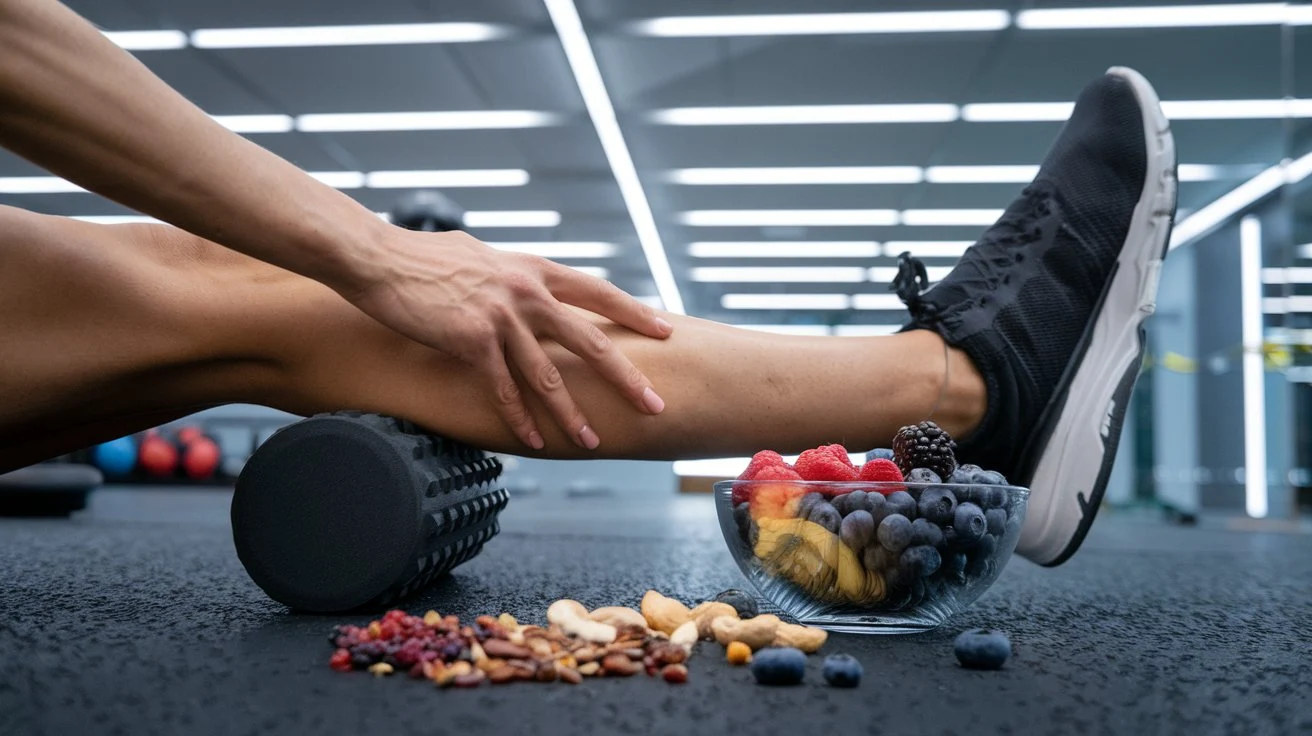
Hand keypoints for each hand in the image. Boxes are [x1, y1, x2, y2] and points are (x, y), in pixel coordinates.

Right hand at [347, 229, 671, 449]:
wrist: (379, 256)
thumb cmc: (424, 256)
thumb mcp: (483, 256)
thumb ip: (511, 275)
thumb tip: (525, 286)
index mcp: (533, 268)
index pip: (596, 292)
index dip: (633, 312)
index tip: (665, 329)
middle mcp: (525, 291)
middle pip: (589, 340)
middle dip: (625, 376)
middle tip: (655, 403)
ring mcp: (500, 317)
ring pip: (548, 376)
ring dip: (573, 414)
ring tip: (594, 441)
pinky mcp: (471, 342)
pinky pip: (504, 390)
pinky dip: (520, 420)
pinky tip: (535, 442)